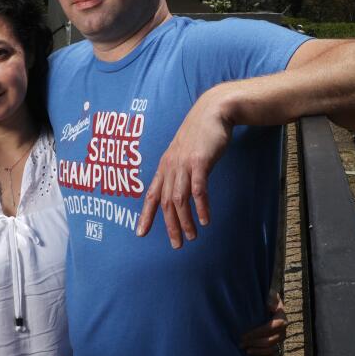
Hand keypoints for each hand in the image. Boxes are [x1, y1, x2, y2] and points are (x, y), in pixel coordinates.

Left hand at [137, 85, 233, 247]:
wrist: (213, 111)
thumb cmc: (200, 133)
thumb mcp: (185, 152)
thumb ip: (180, 169)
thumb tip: (181, 187)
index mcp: (165, 166)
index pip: (151, 194)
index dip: (146, 215)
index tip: (140, 233)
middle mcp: (171, 166)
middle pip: (166, 202)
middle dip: (170, 226)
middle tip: (177, 244)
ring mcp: (184, 164)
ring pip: (180, 199)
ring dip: (185, 221)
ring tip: (192, 237)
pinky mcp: (200, 162)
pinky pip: (198, 189)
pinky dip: (200, 206)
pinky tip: (205, 219)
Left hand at [241, 290, 287, 355]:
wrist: (268, 307)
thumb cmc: (265, 300)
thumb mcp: (268, 295)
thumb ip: (269, 298)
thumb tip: (268, 305)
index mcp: (281, 318)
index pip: (270, 327)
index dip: (257, 333)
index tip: (243, 335)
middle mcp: (283, 330)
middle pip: (271, 340)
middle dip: (255, 343)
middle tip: (241, 343)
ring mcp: (281, 340)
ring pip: (272, 350)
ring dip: (258, 351)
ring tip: (246, 350)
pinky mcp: (278, 346)